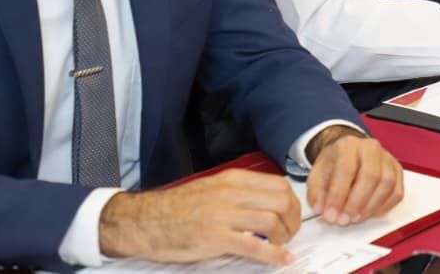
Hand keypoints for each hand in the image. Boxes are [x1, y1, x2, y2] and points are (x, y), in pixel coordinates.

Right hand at [98, 168, 300, 265]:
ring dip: (286, 237)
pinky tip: (283, 259)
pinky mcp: (216, 237)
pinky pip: (255, 245)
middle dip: (294, 220)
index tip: (293, 215)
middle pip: (282, 201)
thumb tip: (265, 203)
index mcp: (233, 179)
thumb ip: (239, 193)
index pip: (279, 184)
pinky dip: (274, 254)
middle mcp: (232, 193)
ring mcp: (224, 215)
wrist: (145, 220)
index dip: (293, 202)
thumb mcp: (212, 189)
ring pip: (273, 221)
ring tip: (283, 246)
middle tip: (291, 233)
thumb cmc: (177, 208)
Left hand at [306, 127, 403, 225]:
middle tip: (344, 220)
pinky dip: (384, 207)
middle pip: (371, 175)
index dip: (338, 195)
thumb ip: (316, 192)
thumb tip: (320, 208)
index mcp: (348, 145)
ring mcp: (387, 158)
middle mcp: (370, 148)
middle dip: (356, 203)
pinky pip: (397, 192)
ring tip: (355, 217)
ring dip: (370, 207)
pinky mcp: (397, 170)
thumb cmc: (335, 163)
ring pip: (386, 184)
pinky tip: (369, 212)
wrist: (348, 153)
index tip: (331, 214)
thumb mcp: (318, 173)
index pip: (346, 169)